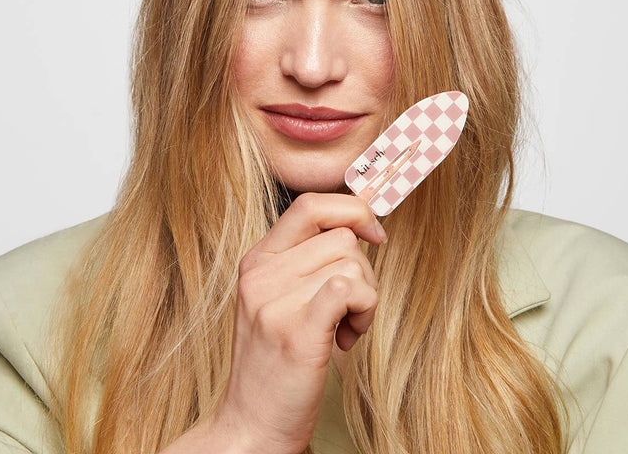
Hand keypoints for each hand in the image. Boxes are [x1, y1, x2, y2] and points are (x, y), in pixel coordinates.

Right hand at [208, 192, 385, 453]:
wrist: (252, 424)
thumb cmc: (277, 360)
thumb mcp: (279, 298)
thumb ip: (307, 260)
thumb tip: (360, 226)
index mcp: (257, 259)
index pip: (310, 204)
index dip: (351, 210)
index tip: (375, 235)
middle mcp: (260, 274)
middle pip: (342, 237)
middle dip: (364, 271)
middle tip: (351, 309)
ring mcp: (274, 302)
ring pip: (352, 264)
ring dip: (366, 298)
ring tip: (345, 329)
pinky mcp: (296, 331)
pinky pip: (351, 289)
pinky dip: (364, 310)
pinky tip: (347, 338)